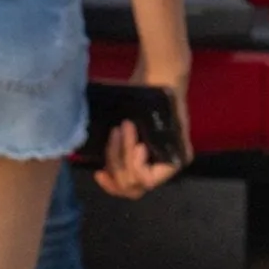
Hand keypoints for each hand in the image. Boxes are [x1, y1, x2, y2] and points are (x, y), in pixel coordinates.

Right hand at [94, 70, 191, 198]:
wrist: (155, 78)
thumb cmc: (133, 98)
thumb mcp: (115, 130)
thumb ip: (109, 149)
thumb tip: (87, 163)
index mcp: (145, 162)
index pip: (127, 190)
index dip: (110, 185)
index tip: (98, 172)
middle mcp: (160, 168)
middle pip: (129, 188)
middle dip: (114, 163)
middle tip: (115, 135)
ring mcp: (173, 165)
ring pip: (136, 181)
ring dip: (123, 156)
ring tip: (126, 129)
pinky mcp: (181, 159)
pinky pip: (150, 178)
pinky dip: (137, 163)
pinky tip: (139, 145)